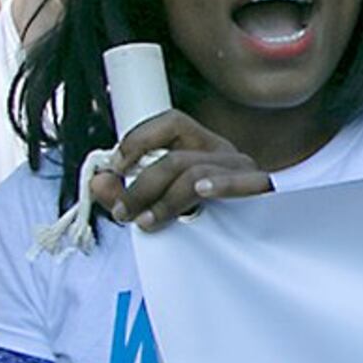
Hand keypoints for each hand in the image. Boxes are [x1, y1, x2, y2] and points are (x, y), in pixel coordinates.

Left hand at [86, 111, 275, 230]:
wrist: (264, 240)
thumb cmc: (213, 217)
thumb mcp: (163, 202)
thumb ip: (127, 193)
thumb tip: (98, 180)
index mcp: (202, 147)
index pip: (172, 122)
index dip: (139, 139)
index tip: (116, 166)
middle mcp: (223, 153)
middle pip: (176, 156)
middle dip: (141, 185)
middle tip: (122, 211)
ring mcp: (245, 172)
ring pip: (197, 174)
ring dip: (164, 201)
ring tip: (146, 222)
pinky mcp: (263, 192)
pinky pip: (242, 183)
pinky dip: (220, 185)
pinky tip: (203, 192)